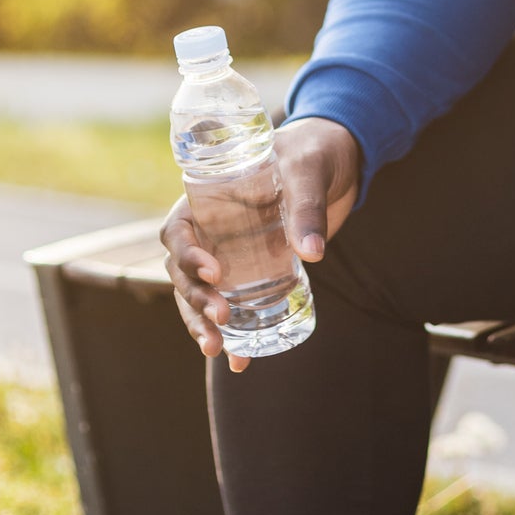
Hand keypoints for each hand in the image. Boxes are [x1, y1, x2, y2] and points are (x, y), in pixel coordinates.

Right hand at [162, 116, 362, 372]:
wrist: (336, 161)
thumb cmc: (312, 152)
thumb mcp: (309, 171)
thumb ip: (307, 207)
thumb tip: (313, 254)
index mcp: (208, 199)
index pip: (177, 230)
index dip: (186, 254)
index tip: (214, 271)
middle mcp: (211, 232)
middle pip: (183, 272)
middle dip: (196, 299)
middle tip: (221, 318)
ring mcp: (230, 256)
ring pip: (200, 296)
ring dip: (203, 324)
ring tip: (219, 350)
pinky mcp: (255, 274)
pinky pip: (235, 307)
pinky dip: (235, 335)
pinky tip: (241, 362)